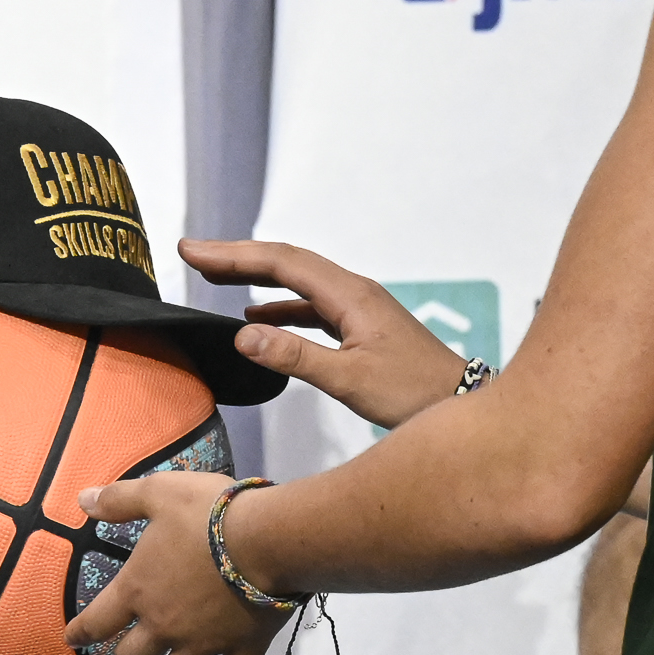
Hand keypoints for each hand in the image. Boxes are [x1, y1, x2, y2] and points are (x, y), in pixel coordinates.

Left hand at [63, 471, 289, 654]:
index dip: (80, 632)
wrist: (265, 538)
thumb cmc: (206, 514)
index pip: (96, 622)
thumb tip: (82, 501)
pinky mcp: (243, 649)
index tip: (72, 638)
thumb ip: (119, 500)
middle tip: (133, 648)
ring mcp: (203, 643)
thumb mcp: (159, 493)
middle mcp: (164, 626)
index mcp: (138, 591)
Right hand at [179, 238, 473, 427]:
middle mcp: (354, 292)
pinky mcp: (361, 327)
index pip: (281, 262)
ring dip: (256, 277)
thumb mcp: (350, 379)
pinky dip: (280, 307)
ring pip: (298, 282)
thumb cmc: (415, 393)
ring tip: (214, 276)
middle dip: (237, 256)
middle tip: (191, 254)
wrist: (462, 403)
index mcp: (350, 296)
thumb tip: (242, 333)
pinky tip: (257, 318)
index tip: (192, 252)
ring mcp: (359, 308)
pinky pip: (311, 306)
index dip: (233, 254)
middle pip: (287, 262)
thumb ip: (295, 356)